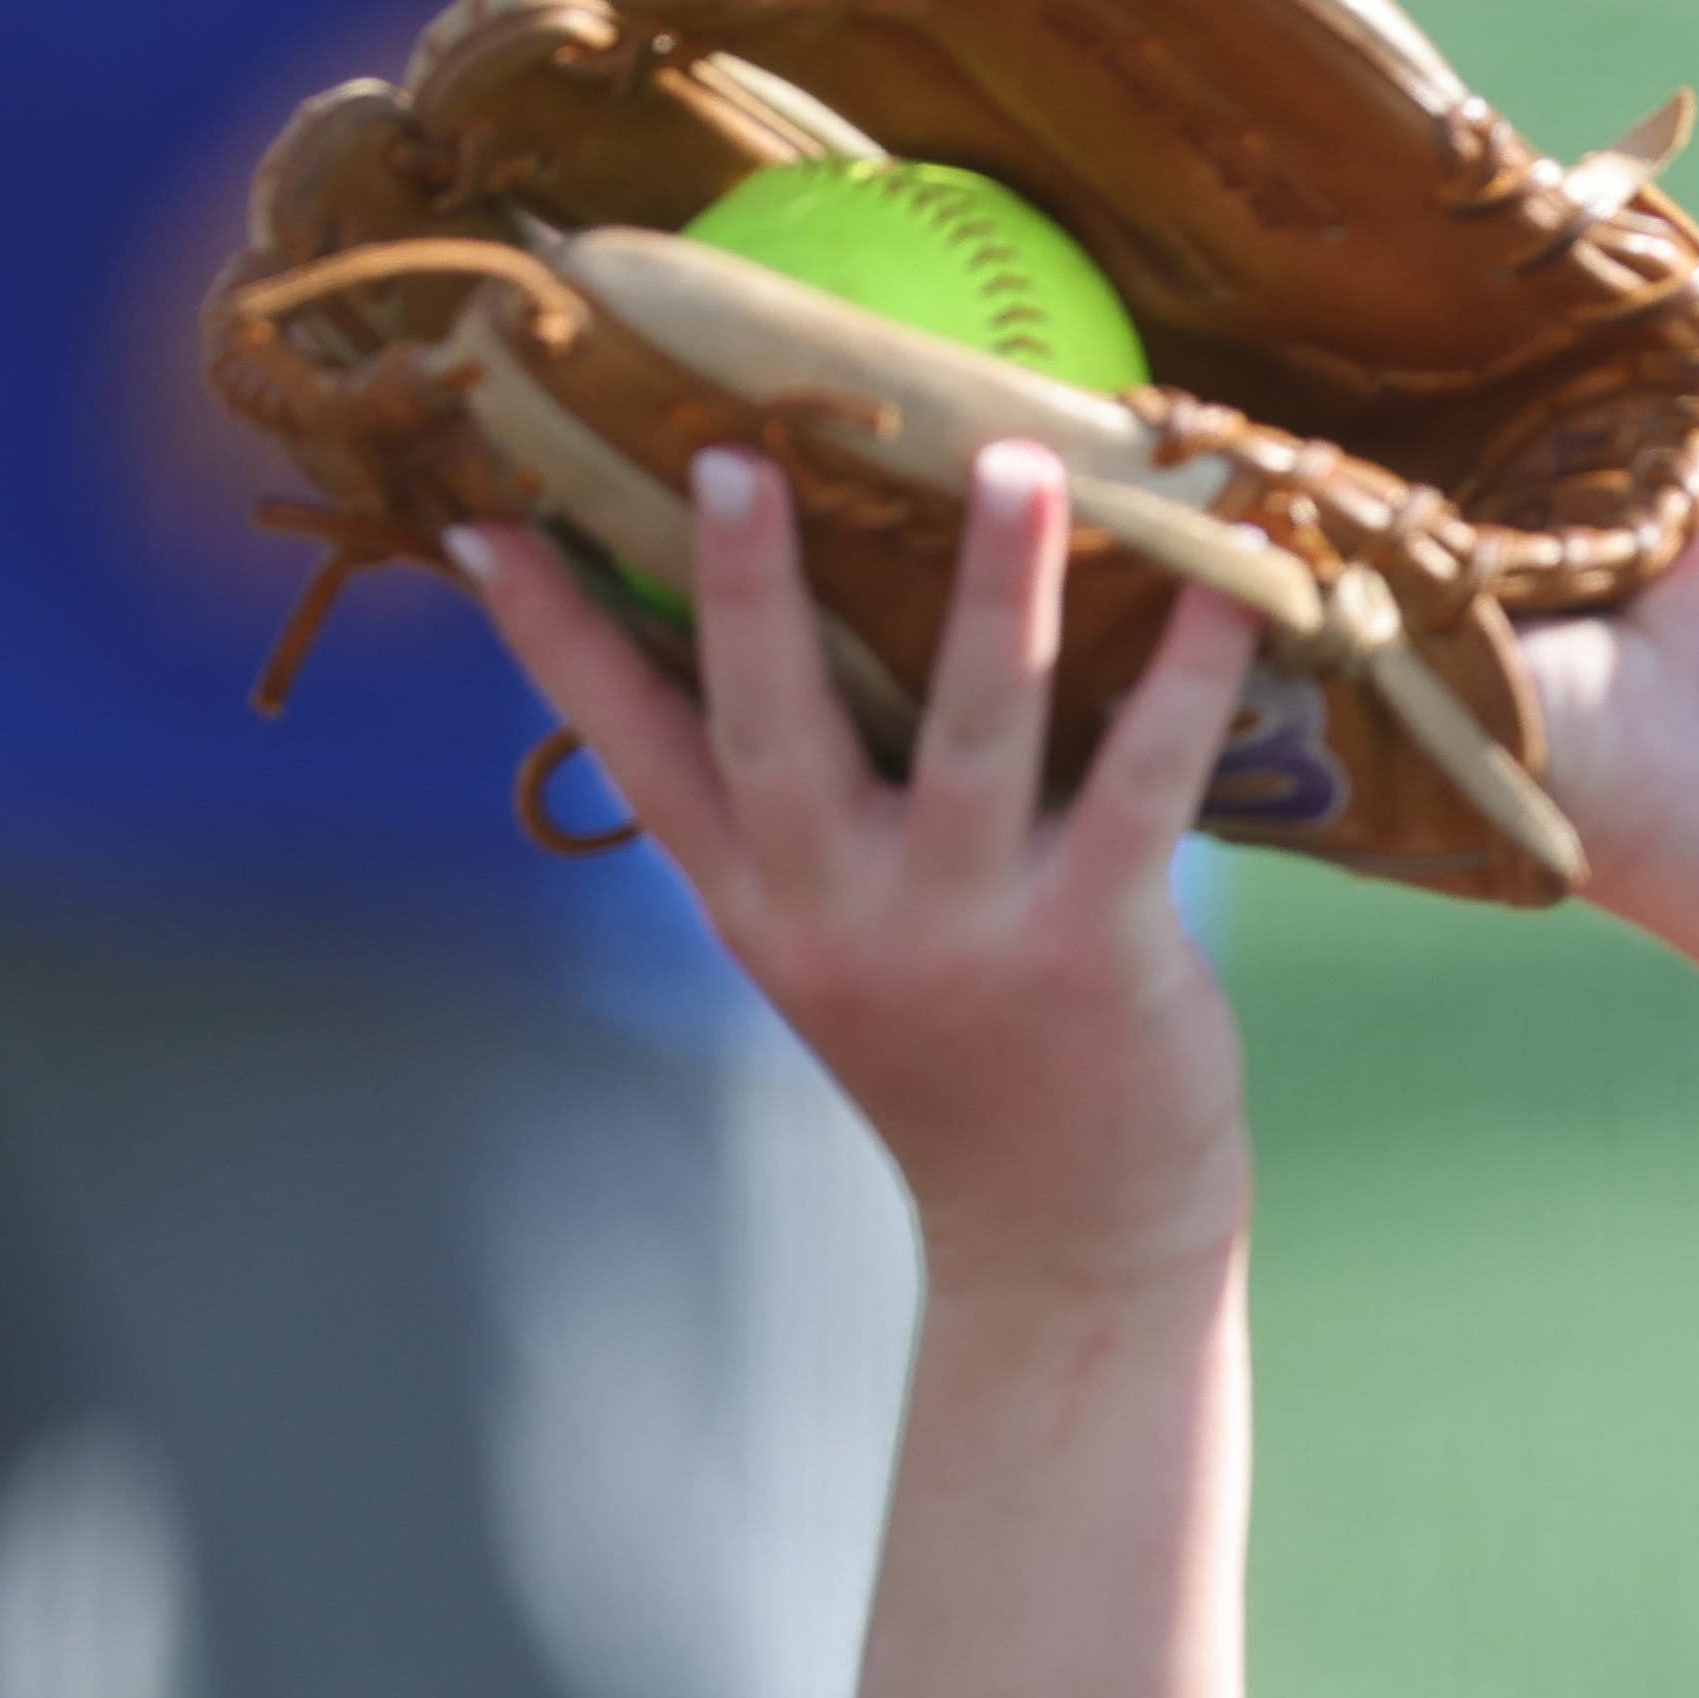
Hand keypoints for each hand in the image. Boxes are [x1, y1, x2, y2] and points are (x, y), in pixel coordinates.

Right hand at [465, 442, 1266, 1298]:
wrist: (1068, 1243)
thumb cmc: (969, 1063)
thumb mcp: (846, 946)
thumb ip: (811, 820)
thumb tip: (794, 645)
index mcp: (762, 899)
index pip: (630, 751)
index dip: (554, 642)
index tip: (477, 525)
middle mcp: (840, 910)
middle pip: (769, 724)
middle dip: (747, 589)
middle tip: (730, 454)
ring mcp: (965, 931)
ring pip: (973, 733)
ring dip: (996, 592)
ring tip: (1017, 463)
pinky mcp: (1095, 949)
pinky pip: (1140, 791)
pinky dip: (1182, 684)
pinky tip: (1221, 588)